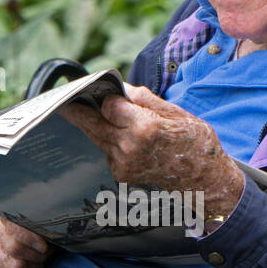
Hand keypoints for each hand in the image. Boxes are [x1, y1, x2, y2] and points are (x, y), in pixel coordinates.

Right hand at [0, 214, 50, 267]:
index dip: (31, 239)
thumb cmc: (37, 223)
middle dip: (38, 255)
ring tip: (42, 264)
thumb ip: (46, 223)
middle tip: (47, 254)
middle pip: (15, 249)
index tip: (44, 246)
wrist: (20, 229)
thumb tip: (59, 236)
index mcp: (5, 212)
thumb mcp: (41, 217)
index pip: (14, 228)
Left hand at [61, 84, 244, 219]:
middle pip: (94, 124)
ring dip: (94, 126)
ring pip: (98, 138)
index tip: (106, 93)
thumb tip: (121, 88)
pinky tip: (120, 137)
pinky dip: (109, 141)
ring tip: (84, 112)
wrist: (204, 179)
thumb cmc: (195, 143)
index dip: (109, 99)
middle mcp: (130, 148)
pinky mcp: (123, 175)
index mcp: (145, 128)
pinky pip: (107, 151)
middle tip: (62, 101)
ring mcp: (124, 164)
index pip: (109, 106)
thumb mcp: (176, 112)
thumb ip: (144, 99)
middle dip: (77, 111)